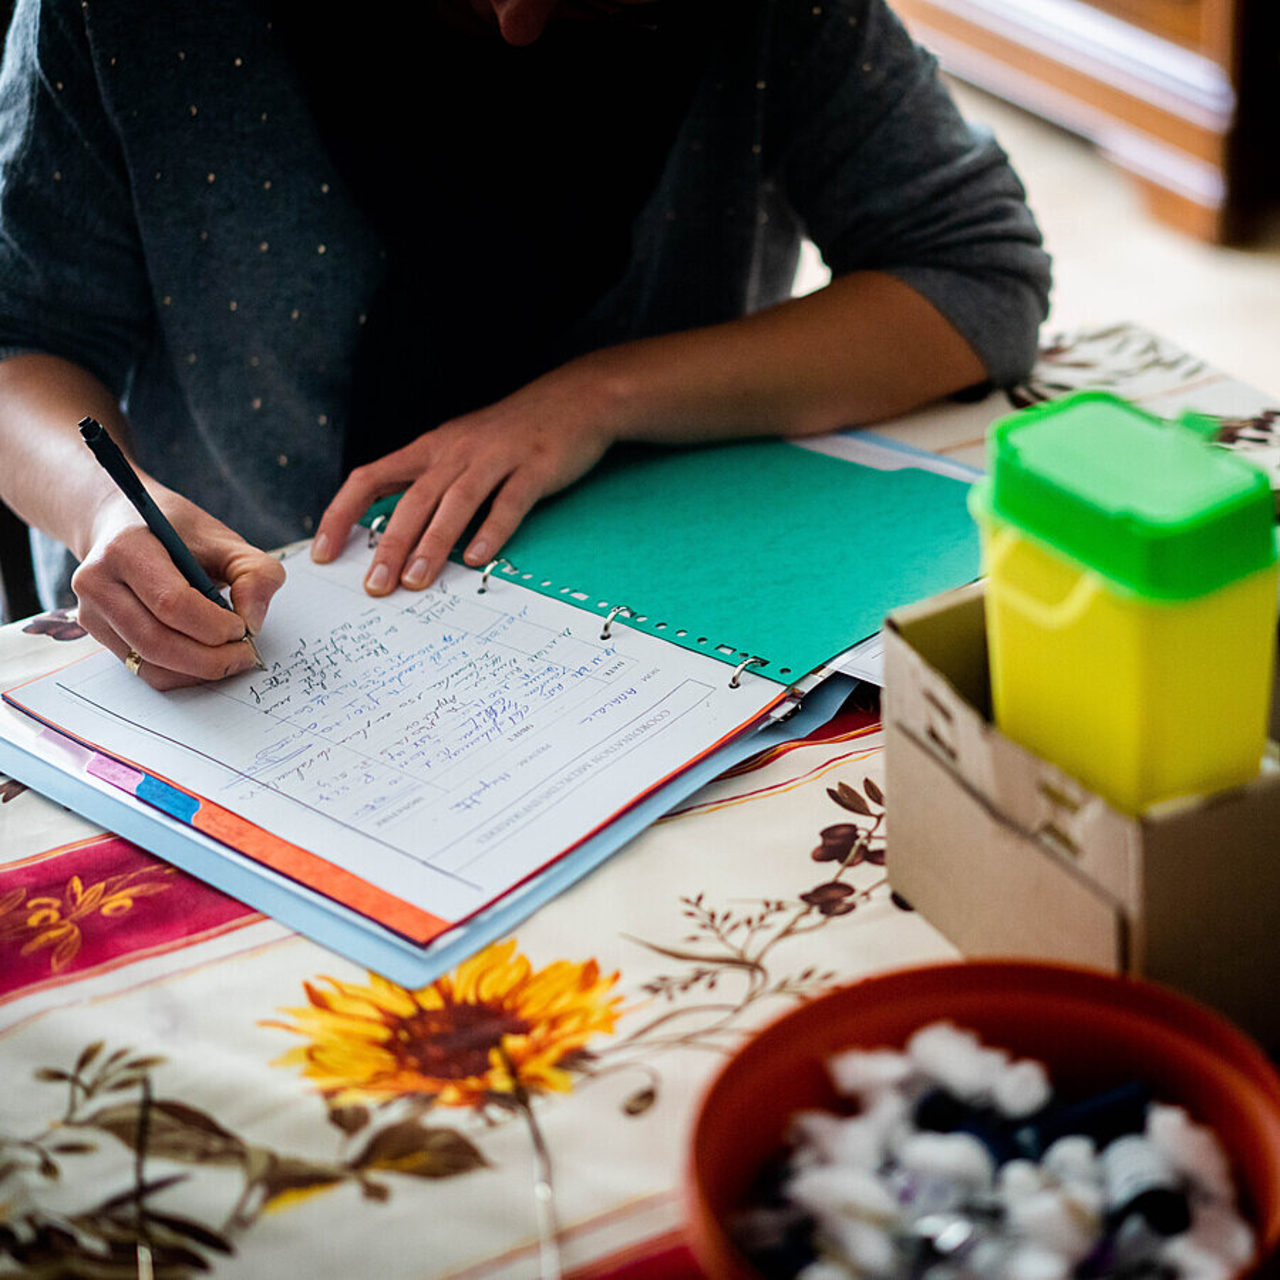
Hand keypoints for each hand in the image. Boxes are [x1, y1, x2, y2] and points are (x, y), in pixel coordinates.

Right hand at [71, 488, 285, 689]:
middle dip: (210, 658)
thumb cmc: (179, 533)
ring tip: (230, 658)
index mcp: (126, 548)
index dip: (213, 625)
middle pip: (156, 641)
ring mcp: (90, 611)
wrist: (125, 525)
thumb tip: (252, 623)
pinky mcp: (97, 634)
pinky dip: (181, 675)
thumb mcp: (226, 540)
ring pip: (148, 664)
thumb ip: (255, 574)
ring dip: (198, 672)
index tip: (243, 628)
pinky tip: (206, 661)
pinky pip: (142, 671)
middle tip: (245, 654)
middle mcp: (97, 582)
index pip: (171, 603)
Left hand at [312, 360, 617, 592]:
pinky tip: (477, 558)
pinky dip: (492, 531)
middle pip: (412, 500)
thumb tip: (394, 532)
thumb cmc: (511, 433)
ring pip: (455, 503)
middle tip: (376, 586)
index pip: (370, 479)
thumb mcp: (458, 448)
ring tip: (416, 582)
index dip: (342, 515)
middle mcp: (455, 452)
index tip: (325, 553)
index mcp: (429, 449)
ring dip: (433, 545)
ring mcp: (495, 459)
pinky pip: (508, 503)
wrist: (576, 398)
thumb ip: (428, 483)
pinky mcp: (534, 468)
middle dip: (390, 545)